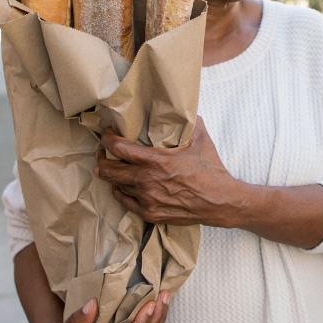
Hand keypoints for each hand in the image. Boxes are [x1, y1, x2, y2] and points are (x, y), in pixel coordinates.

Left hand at [98, 119, 243, 226]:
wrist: (220, 201)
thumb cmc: (210, 170)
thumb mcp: (201, 139)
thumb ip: (189, 121)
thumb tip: (183, 108)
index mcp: (156, 161)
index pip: (119, 148)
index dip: (107, 139)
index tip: (107, 135)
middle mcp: (147, 181)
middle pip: (109, 170)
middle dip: (102, 159)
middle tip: (103, 153)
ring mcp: (147, 199)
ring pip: (116, 186)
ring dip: (113, 176)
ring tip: (113, 169)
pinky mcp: (150, 213)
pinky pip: (125, 202)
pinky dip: (121, 193)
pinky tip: (122, 187)